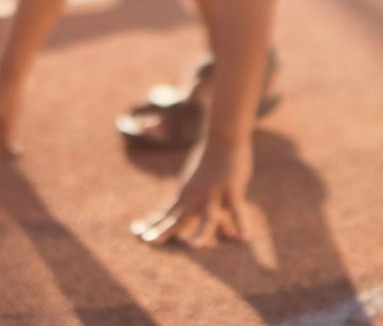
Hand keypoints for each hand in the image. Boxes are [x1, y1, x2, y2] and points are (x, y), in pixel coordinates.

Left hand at [134, 138, 252, 247]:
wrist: (223, 135)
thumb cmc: (210, 157)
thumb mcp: (195, 177)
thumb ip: (191, 193)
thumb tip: (186, 204)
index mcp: (185, 193)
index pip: (166, 213)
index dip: (153, 224)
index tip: (138, 233)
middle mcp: (196, 196)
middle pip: (178, 218)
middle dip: (164, 231)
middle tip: (149, 243)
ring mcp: (214, 195)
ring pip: (208, 217)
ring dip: (201, 232)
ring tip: (194, 247)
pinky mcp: (232, 192)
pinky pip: (238, 211)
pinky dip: (241, 225)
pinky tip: (244, 238)